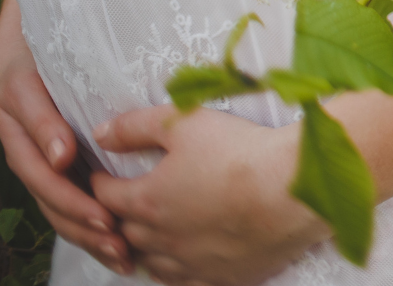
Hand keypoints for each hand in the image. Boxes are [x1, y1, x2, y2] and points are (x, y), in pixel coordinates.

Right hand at [0, 0, 132, 274]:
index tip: (67, 159)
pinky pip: (68, 197)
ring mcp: (35, 145)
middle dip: (75, 208)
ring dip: (84, 227)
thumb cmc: (60, 22)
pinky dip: (90, 223)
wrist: (52, 14)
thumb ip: (63, 72)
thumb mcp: (55, 36)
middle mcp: (20, 126)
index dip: (46, 141)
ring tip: (120, 251)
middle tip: (111, 228)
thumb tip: (65, 150)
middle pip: (41, 179)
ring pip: (53, 197)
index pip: (28, 123)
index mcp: (15, 93)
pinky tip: (119, 246)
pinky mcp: (58, 158)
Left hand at [91, 106, 327, 285]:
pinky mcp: (222, 276)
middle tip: (124, 204)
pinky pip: (187, 282)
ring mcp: (192, 263)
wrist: (292, 190)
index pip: (107, 196)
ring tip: (150, 235)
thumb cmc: (239, 152)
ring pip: (153, 263)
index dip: (101, 183)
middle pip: (126, 232)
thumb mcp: (184, 122)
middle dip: (120, 217)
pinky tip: (183, 261)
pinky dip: (177, 271)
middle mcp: (163, 239)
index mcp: (148, 200)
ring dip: (146, 248)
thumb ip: (136, 126)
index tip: (103, 176)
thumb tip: (100, 134)